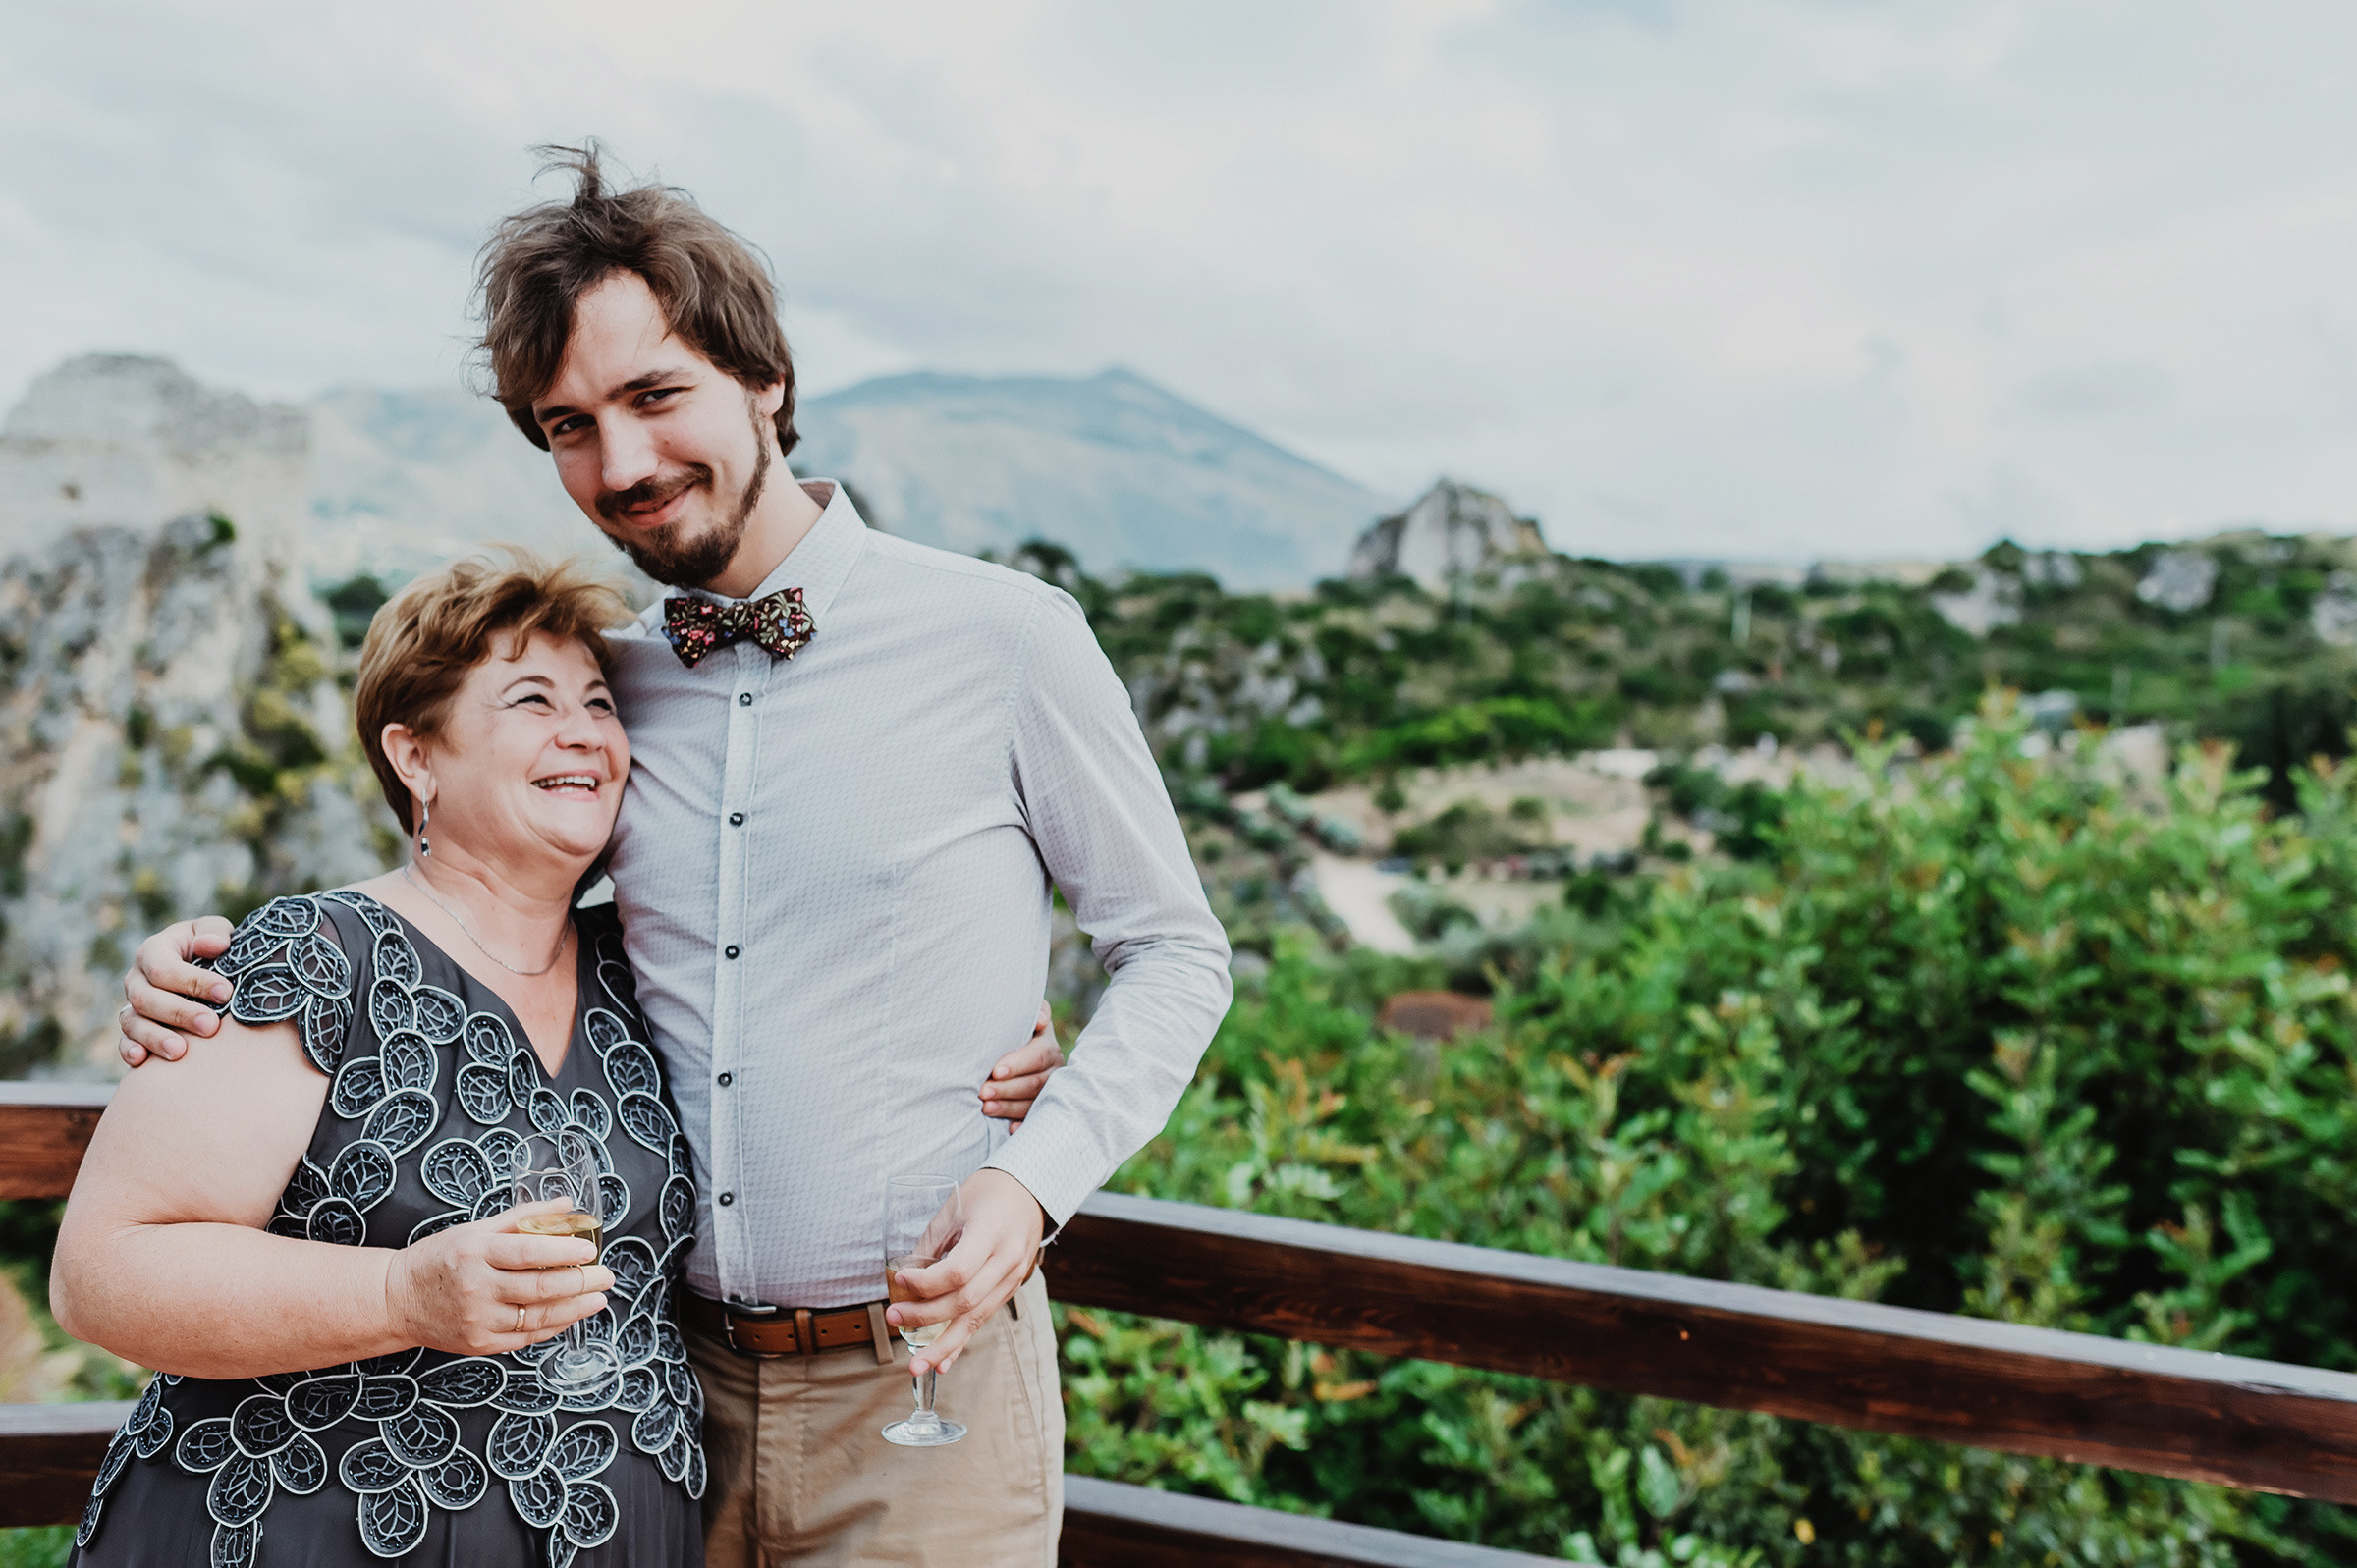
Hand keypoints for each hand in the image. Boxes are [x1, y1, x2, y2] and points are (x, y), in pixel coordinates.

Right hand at [119, 917, 235, 1066]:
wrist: (208, 972)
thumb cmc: (213, 950)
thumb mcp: (216, 932)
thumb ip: (214, 932)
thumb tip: (210, 945)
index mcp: (154, 951)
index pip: (163, 968)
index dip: (193, 981)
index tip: (226, 993)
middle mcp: (137, 979)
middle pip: (146, 998)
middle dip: (179, 1013)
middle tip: (211, 1026)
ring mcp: (132, 1005)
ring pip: (133, 1022)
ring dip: (155, 1037)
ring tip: (181, 1051)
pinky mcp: (133, 1029)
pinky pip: (124, 1041)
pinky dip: (129, 1050)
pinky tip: (141, 1060)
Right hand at [385, 1200, 614, 1357]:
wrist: (396, 1300)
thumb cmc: (438, 1260)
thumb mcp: (474, 1230)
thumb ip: (522, 1217)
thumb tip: (565, 1206)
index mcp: (474, 1251)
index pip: (527, 1252)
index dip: (563, 1250)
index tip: (590, 1249)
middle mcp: (476, 1287)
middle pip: (538, 1286)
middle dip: (580, 1281)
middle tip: (606, 1275)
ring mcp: (477, 1319)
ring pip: (537, 1316)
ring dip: (574, 1308)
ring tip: (598, 1298)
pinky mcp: (479, 1343)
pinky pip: (525, 1337)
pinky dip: (553, 1327)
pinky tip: (571, 1315)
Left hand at [884, 1169, 1043, 1375]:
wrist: (1029, 1192)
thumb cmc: (988, 1193)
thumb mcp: (954, 1207)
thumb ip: (931, 1243)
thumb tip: (903, 1277)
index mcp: (992, 1233)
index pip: (958, 1271)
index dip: (926, 1283)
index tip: (900, 1281)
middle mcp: (1007, 1260)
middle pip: (965, 1301)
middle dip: (926, 1316)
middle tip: (894, 1318)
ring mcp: (1013, 1278)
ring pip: (976, 1319)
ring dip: (942, 1345)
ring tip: (915, 1365)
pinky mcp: (1010, 1289)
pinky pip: (983, 1320)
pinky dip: (960, 1342)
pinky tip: (942, 1363)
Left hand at [980, 1002, 1064, 1131]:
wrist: (1015, 1049)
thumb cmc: (1015, 1030)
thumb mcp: (1026, 1017)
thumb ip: (1036, 1012)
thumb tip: (1041, 1022)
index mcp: (1048, 1046)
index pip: (1039, 1056)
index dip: (1018, 1064)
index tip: (995, 1071)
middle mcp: (1054, 1071)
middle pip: (1034, 1082)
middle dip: (1007, 1089)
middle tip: (982, 1092)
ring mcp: (1049, 1092)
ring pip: (1032, 1103)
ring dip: (1009, 1107)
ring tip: (985, 1108)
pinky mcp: (1042, 1108)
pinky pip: (1034, 1120)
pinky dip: (1021, 1125)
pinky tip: (1009, 1130)